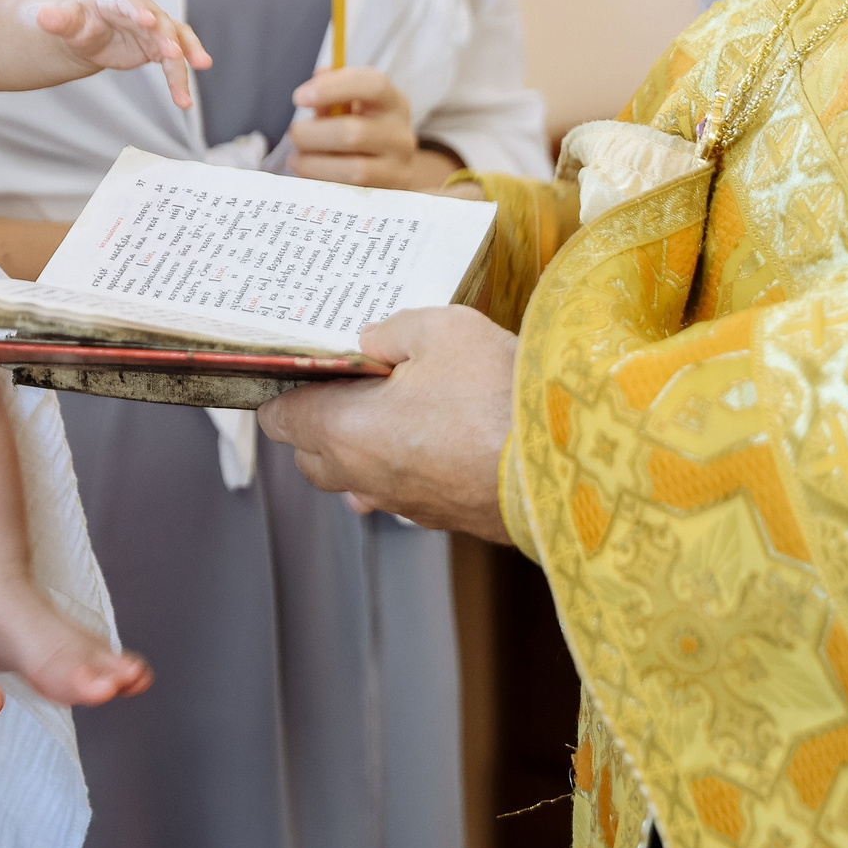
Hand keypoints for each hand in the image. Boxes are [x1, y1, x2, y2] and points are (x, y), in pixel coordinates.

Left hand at [34, 0, 210, 108]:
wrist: (87, 34)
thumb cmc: (77, 22)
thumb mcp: (65, 22)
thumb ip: (57, 20)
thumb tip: (42, 17)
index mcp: (117, 0)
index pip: (130, 2)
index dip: (139, 10)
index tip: (147, 21)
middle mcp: (143, 11)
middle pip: (160, 23)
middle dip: (168, 38)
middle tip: (174, 54)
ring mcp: (154, 30)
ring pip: (176, 42)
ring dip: (186, 58)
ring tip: (192, 78)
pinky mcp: (159, 49)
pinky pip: (175, 63)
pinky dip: (180, 79)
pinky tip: (184, 101)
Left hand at [257, 306, 516, 541]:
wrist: (567, 465)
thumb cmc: (499, 396)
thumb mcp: (444, 330)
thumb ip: (392, 330)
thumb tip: (372, 341)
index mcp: (344, 430)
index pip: (280, 417)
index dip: (284, 388)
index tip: (302, 367)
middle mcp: (362, 476)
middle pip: (310, 454)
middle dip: (318, 419)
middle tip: (352, 381)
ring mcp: (402, 503)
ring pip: (354, 479)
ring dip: (360, 448)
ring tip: (391, 410)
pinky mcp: (442, 517)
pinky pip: (399, 492)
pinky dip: (401, 468)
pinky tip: (429, 442)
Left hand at [288, 67, 453, 190]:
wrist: (389, 170)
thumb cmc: (361, 129)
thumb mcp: (350, 107)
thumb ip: (332, 93)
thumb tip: (319, 77)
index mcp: (393, 103)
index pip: (373, 85)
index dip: (334, 88)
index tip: (299, 97)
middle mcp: (400, 135)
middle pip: (355, 133)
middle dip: (313, 134)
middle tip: (293, 134)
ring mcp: (397, 169)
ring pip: (354, 170)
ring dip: (315, 164)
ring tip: (296, 159)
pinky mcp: (387, 197)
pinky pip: (350, 194)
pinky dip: (322, 183)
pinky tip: (308, 175)